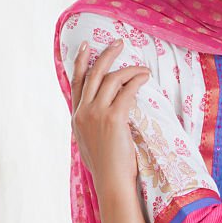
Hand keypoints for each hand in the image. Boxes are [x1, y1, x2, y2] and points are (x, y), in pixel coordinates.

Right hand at [69, 39, 149, 190]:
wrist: (111, 180)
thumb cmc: (106, 165)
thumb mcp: (90, 141)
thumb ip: (91, 124)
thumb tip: (102, 111)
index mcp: (76, 117)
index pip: (76, 83)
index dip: (80, 62)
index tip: (85, 46)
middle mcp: (83, 112)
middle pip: (93, 74)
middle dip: (106, 55)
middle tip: (119, 42)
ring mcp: (96, 114)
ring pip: (112, 80)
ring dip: (129, 70)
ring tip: (142, 69)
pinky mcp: (113, 118)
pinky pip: (126, 91)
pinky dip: (136, 81)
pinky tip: (145, 78)